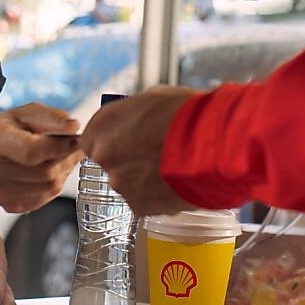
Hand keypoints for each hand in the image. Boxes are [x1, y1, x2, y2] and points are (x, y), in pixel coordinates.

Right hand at [0, 103, 84, 212]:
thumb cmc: (5, 130)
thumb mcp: (24, 113)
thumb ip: (51, 117)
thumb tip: (73, 127)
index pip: (32, 150)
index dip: (60, 146)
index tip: (76, 139)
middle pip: (44, 173)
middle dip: (66, 159)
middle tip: (74, 147)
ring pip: (48, 188)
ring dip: (63, 173)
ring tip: (61, 157)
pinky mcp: (8, 204)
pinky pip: (44, 200)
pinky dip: (53, 186)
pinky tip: (48, 171)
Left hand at [80, 85, 198, 215]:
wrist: (212, 145)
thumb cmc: (187, 115)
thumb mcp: (154, 98)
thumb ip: (134, 114)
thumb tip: (137, 119)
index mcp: (103, 126)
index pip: (92, 138)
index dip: (113, 138)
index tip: (126, 139)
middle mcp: (105, 156)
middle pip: (110, 161)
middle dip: (128, 158)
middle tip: (153, 152)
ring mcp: (121, 184)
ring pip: (128, 182)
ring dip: (144, 177)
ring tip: (170, 166)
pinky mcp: (139, 206)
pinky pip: (144, 200)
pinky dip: (157, 194)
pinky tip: (175, 181)